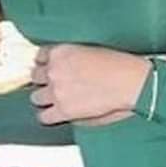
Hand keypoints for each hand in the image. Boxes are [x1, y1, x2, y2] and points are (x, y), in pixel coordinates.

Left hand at [29, 44, 150, 124]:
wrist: (130, 82)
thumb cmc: (119, 65)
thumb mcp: (91, 49)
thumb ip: (71, 57)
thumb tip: (65, 68)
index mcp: (61, 51)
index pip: (40, 56)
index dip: (46, 63)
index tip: (51, 68)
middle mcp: (54, 70)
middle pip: (35, 76)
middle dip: (45, 81)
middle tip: (56, 85)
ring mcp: (57, 91)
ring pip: (36, 97)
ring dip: (45, 99)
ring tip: (57, 100)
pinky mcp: (63, 110)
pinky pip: (44, 117)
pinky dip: (49, 117)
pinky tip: (58, 115)